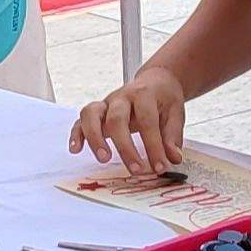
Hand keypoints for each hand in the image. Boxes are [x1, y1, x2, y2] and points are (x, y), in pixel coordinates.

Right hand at [68, 68, 189, 175]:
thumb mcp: (175, 113)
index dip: (153, 146)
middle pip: (117, 119)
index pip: (147, 121)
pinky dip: (76, 134)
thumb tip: (173, 158)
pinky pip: (80, 120)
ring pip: (92, 115)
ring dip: (95, 138)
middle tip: (136, 169)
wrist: (155, 81)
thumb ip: (172, 136)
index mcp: (144, 94)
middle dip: (125, 146)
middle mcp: (122, 97)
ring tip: (104, 159)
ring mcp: (106, 103)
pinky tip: (76, 149)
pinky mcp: (96, 112)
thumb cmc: (164, 98)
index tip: (159, 167)